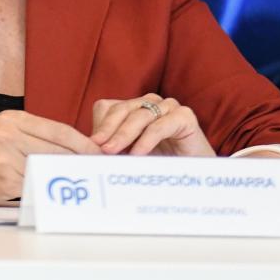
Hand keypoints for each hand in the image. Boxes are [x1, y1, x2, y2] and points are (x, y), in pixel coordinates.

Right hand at [0, 111, 101, 204]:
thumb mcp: (3, 135)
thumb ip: (33, 139)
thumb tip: (75, 151)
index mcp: (12, 118)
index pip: (59, 130)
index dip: (84, 144)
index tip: (99, 154)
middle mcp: (8, 132)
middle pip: (59, 149)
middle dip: (79, 162)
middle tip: (96, 172)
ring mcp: (5, 155)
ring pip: (49, 168)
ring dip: (63, 178)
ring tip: (75, 184)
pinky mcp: (4, 177)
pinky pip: (35, 185)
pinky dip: (43, 190)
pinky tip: (48, 193)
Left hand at [90, 94, 214, 156]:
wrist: (194, 175)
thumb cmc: (159, 164)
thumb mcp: (128, 154)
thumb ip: (110, 148)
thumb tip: (85, 150)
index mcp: (132, 108)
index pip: (107, 108)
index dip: (99, 126)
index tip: (90, 145)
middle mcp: (149, 103)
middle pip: (120, 109)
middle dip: (108, 130)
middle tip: (99, 148)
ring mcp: (168, 106)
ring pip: (139, 116)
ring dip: (124, 136)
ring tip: (113, 153)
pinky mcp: (185, 116)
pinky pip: (160, 126)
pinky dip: (146, 140)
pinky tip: (138, 154)